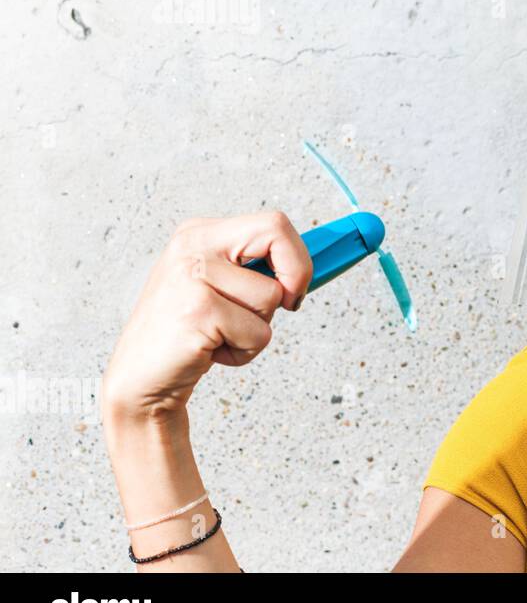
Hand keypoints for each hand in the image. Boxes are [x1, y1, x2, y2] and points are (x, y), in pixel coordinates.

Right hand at [102, 211, 312, 423]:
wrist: (140, 379)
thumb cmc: (188, 333)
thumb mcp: (218, 287)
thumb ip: (254, 269)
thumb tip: (309, 268)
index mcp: (199, 233)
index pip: (273, 223)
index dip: (298, 256)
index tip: (295, 288)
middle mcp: (193, 246)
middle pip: (277, 233)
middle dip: (295, 275)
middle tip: (287, 305)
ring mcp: (193, 276)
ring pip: (272, 297)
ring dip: (256, 329)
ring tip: (220, 336)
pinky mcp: (198, 311)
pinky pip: (258, 334)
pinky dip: (244, 353)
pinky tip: (209, 352)